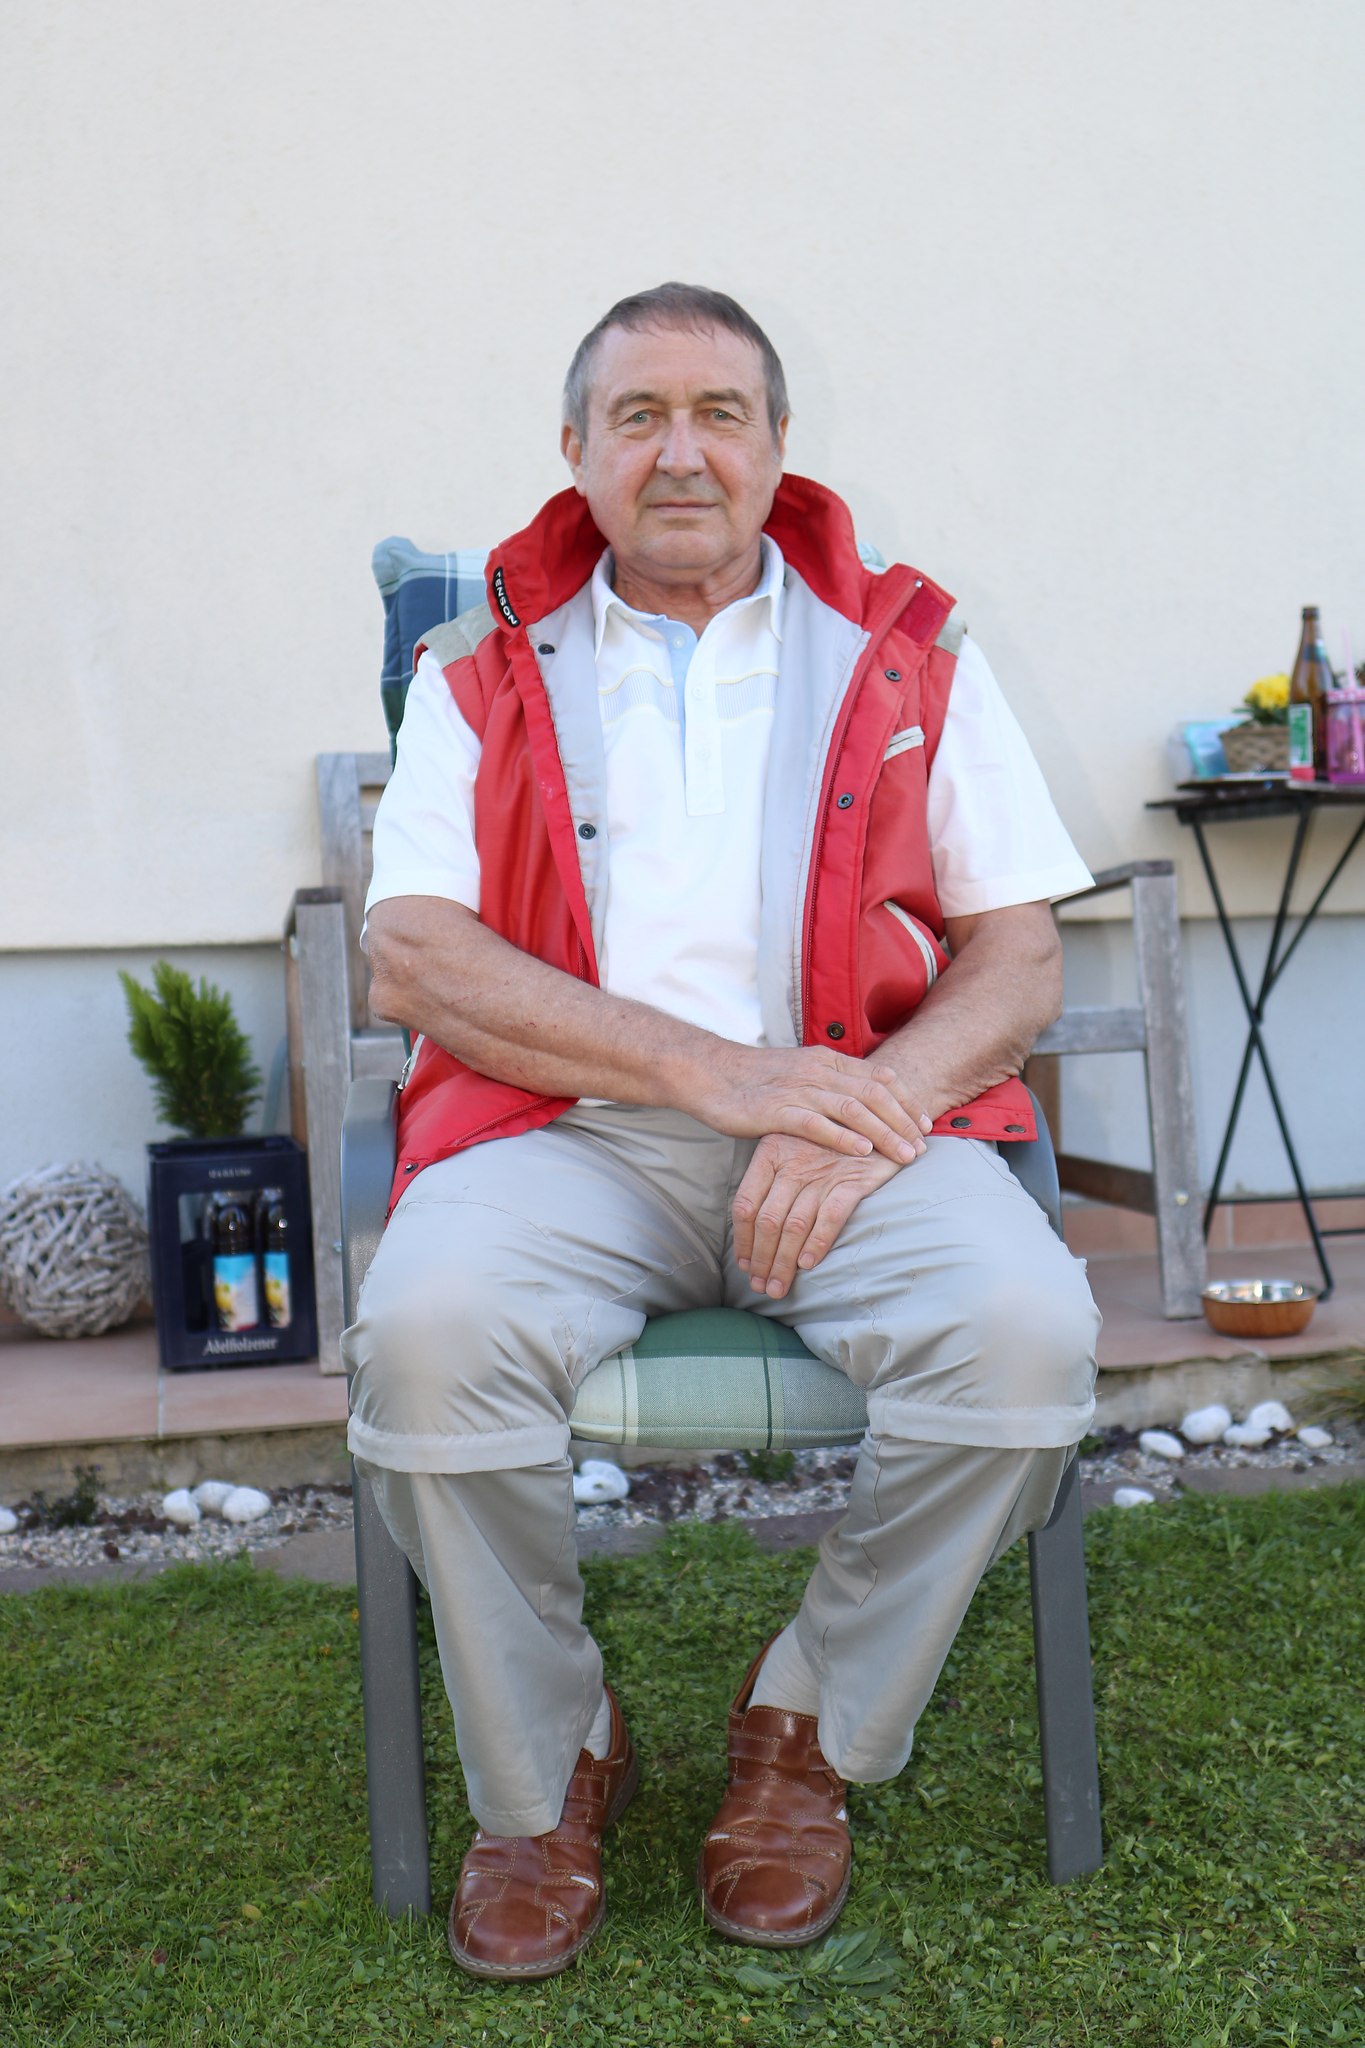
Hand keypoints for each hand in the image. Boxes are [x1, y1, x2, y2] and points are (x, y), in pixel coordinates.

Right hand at [684, 1044, 932, 1165]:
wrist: (709, 1073)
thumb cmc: (754, 1079)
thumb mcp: (799, 1073)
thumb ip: (830, 1083)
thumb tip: (863, 1100)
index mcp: (825, 1060)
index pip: (878, 1077)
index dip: (906, 1100)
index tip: (924, 1123)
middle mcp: (817, 1070)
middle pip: (873, 1093)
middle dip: (903, 1120)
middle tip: (922, 1146)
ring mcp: (797, 1088)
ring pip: (853, 1108)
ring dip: (884, 1132)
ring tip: (904, 1155)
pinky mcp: (776, 1109)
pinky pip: (817, 1123)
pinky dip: (843, 1137)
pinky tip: (863, 1151)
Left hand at [732, 1133, 907, 1299]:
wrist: (879, 1117)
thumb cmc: (830, 1140)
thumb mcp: (795, 1147)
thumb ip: (774, 1179)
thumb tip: (754, 1228)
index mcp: (771, 1152)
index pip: (745, 1204)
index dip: (743, 1240)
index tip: (744, 1265)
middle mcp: (793, 1162)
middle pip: (767, 1221)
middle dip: (761, 1260)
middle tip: (761, 1286)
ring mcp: (823, 1171)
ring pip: (794, 1225)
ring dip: (783, 1262)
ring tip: (778, 1288)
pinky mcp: (853, 1180)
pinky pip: (829, 1217)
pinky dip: (817, 1243)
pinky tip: (807, 1265)